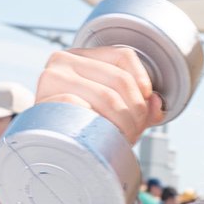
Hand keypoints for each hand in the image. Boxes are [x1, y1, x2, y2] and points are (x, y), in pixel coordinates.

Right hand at [36, 46, 163, 145]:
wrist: (45, 147)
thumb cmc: (81, 127)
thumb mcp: (115, 111)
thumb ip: (140, 105)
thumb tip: (157, 103)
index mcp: (82, 56)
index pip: (123, 56)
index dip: (143, 81)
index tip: (147, 106)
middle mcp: (64, 59)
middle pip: (120, 79)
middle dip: (136, 112)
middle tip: (135, 134)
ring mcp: (52, 78)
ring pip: (107, 96)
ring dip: (124, 124)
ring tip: (123, 140)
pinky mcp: (45, 100)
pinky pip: (84, 110)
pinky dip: (99, 126)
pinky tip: (99, 138)